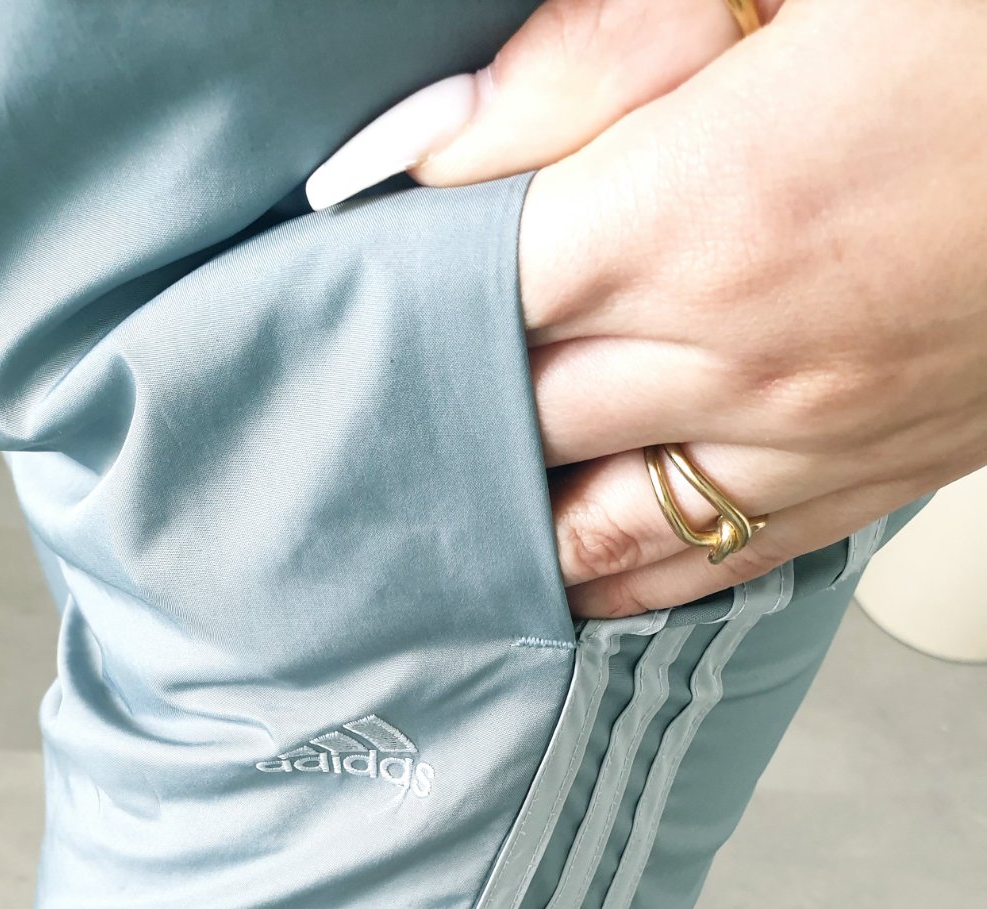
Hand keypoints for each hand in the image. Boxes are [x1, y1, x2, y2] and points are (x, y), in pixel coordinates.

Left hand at [312, 0, 986, 618]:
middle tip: (338, 420)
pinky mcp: (868, 480)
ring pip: (592, 530)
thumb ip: (600, 53)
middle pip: (508, 420)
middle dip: (418, 418)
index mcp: (702, 206)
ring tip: (417, 523)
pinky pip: (706, 563)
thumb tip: (431, 141)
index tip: (315, 301)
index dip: (375, 295)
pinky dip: (614, 579)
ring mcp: (807, 439)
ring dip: (498, 527)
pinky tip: (556, 576)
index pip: (464, 288)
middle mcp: (739, 354)